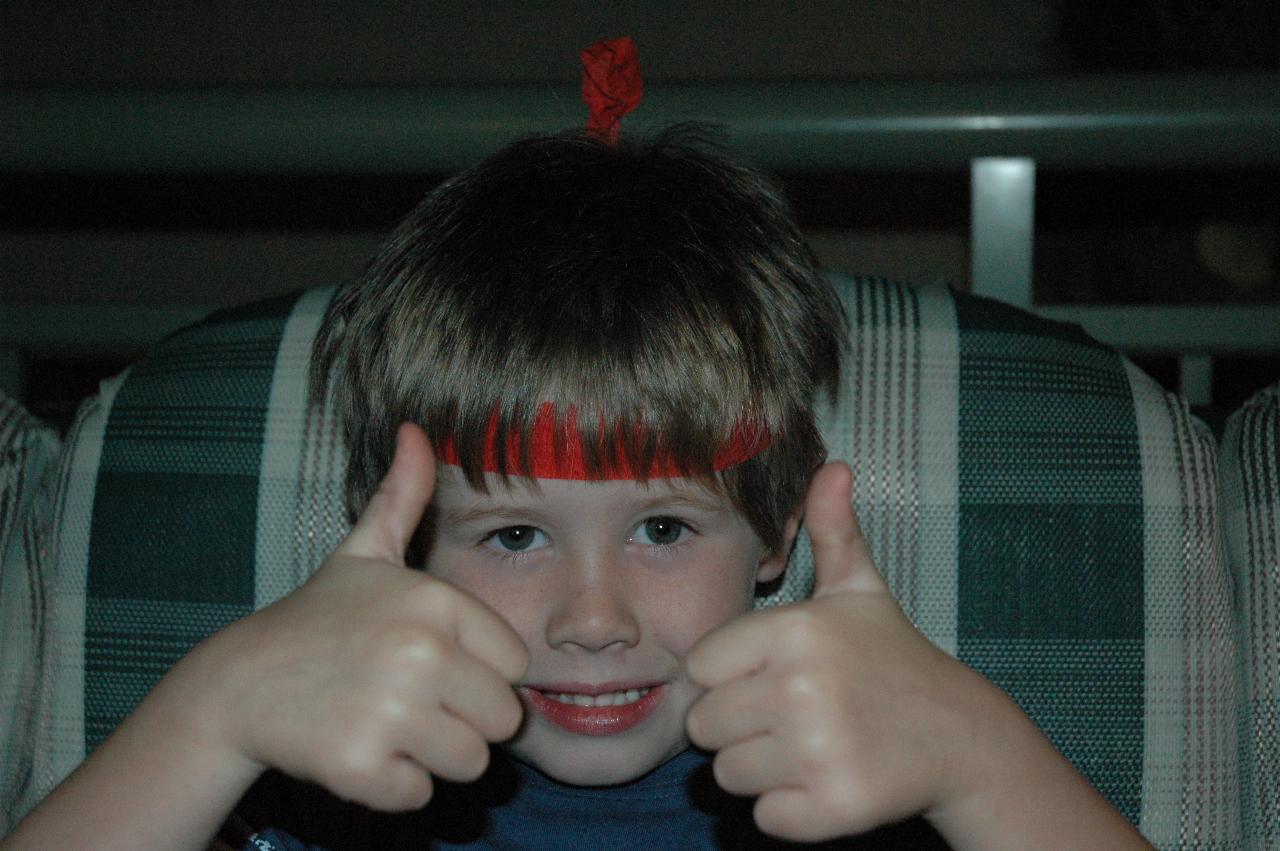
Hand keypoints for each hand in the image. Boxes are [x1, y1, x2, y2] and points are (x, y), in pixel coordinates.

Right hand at [178, 422, 529, 811]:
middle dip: (465, 718)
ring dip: (434, 755)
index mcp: (436, 601)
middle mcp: (420, 653)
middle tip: (410, 700)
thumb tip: (417, 429)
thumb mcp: (363, 553)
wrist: (238, 684)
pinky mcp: (360, 766)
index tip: (432, 663)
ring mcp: (390, 711)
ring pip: (472, 762)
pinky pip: (421, 795)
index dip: (480, 671)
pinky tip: (359, 750)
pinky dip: (394, 785)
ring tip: (386, 722)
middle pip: (504, 718)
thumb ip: (402, 497)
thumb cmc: (318, 619)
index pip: (516, 664)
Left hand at [685, 462, 1004, 841]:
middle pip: (704, 725)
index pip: (700, 667)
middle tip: (791, 715)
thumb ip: (832, 530)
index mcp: (795, 631)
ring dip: (761, 768)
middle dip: (738, 726)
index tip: (771, 675)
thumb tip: (832, 465)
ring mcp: (819, 750)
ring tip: (810, 744)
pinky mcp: (833, 806)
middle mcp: (802, 688)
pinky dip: (788, 809)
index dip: (728, 676)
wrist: (960, 735)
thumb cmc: (893, 657)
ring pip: (727, 775)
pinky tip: (823, 778)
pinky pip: (764, 816)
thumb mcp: (860, 589)